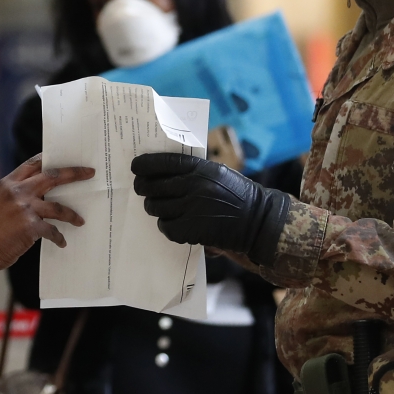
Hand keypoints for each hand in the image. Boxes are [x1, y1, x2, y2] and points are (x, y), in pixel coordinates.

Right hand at [0, 155, 93, 282]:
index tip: (66, 159)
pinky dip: (58, 237)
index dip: (51, 160)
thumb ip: (16, 194)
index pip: (34, 163)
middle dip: (74, 173)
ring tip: (80, 220)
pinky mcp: (30, 226)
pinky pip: (52, 231)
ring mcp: (25, 208)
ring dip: (72, 215)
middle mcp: (18, 192)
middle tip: (89, 173)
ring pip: (58, 207)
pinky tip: (62, 242)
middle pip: (53, 176)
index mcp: (8, 183)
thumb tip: (41, 193)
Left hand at [131, 153, 289, 265]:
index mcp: (200, 168)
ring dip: (155, 207)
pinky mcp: (192, 230)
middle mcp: (194, 186)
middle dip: (143, 188)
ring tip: (161, 206)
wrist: (258, 220)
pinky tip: (174, 222)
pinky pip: (166, 226)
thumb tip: (160, 169)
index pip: (162, 163)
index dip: (144, 165)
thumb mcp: (217, 172)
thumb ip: (192, 169)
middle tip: (143, 189)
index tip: (135, 167)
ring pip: (155, 207)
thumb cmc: (237, 194)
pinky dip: (166, 225)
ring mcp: (192, 209)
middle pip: (152, 186)